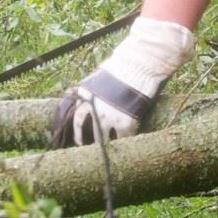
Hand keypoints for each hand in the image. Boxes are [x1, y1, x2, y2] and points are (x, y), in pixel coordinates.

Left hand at [50, 17, 194, 147]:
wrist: (140, 66)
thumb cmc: (122, 67)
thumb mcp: (101, 76)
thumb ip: (94, 90)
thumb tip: (90, 97)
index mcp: (85, 95)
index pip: (77, 117)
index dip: (77, 130)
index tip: (79, 138)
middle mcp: (94, 108)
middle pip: (85, 130)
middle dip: (83, 141)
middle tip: (86, 148)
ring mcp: (109, 117)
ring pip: (102, 138)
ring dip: (104, 145)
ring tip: (106, 151)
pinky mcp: (125, 123)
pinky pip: (123, 138)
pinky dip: (124, 141)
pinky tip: (126, 145)